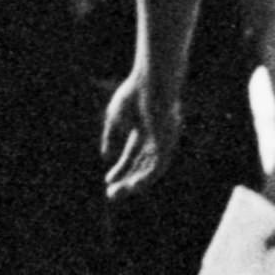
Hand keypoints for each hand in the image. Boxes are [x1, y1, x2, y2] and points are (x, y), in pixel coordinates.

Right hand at [100, 70, 176, 200]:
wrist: (154, 79)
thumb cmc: (135, 91)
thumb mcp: (116, 116)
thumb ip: (111, 135)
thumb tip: (106, 156)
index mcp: (145, 128)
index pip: (133, 154)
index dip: (121, 168)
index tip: (108, 181)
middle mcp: (156, 137)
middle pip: (142, 165)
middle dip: (127, 180)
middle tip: (112, 195)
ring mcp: (163, 141)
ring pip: (151, 169)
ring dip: (136, 183)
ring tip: (120, 193)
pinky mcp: (168, 143)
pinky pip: (158, 166)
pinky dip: (146, 177)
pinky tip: (133, 186)